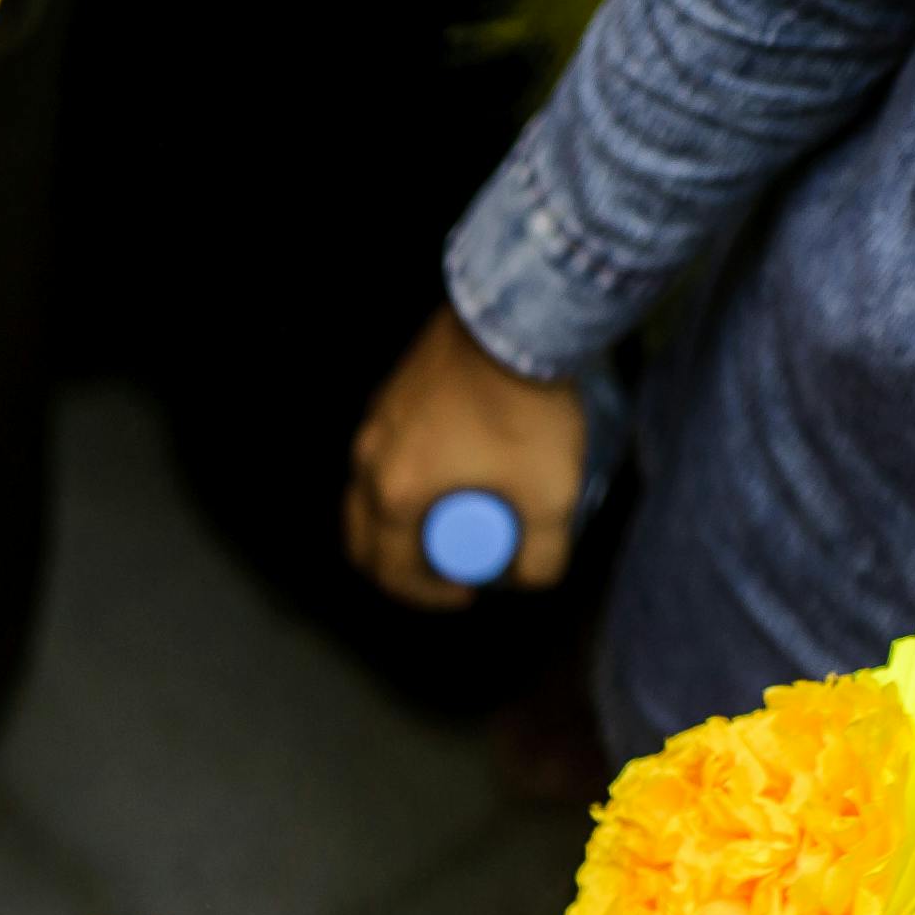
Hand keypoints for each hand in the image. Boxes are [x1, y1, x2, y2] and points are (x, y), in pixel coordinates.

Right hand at [347, 309, 583, 609]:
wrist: (518, 320)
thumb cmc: (527, 408)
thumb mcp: (552, 495)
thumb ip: (543, 554)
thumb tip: (529, 580)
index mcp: (395, 495)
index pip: (392, 569)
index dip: (428, 594)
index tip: (467, 591)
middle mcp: (369, 462)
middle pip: (362, 537)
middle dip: (397, 565)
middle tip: (439, 569)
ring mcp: (375, 424)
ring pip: (366, 492)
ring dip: (396, 518)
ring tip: (442, 517)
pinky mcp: (390, 393)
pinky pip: (382, 453)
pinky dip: (401, 476)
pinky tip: (445, 464)